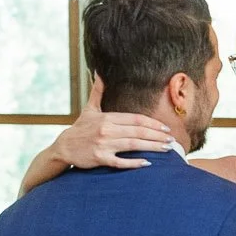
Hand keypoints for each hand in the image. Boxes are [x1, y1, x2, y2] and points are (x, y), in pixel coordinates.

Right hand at [52, 77, 176, 170]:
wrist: (64, 147)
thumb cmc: (80, 128)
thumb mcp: (89, 109)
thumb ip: (97, 92)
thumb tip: (99, 73)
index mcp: (106, 117)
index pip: (135, 119)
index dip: (152, 123)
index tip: (165, 128)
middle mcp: (106, 130)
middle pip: (137, 132)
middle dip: (157, 135)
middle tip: (171, 139)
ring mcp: (103, 144)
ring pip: (132, 145)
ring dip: (151, 147)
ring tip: (166, 149)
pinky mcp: (100, 158)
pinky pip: (120, 161)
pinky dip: (134, 162)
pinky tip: (147, 163)